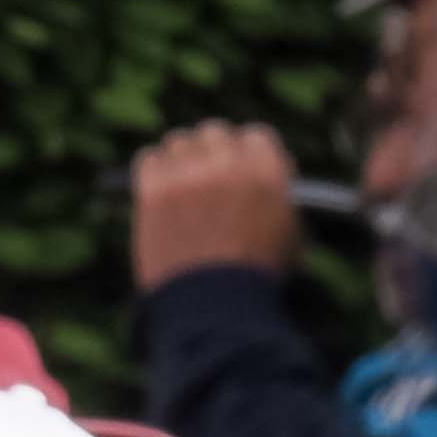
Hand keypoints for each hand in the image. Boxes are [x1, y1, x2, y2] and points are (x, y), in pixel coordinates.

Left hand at [132, 123, 304, 294]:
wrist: (212, 304)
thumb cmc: (256, 276)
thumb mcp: (288, 233)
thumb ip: (278, 196)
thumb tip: (266, 174)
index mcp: (266, 170)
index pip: (255, 135)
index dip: (248, 152)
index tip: (242, 165)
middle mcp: (227, 162)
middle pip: (214, 132)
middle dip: (214, 151)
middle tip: (209, 174)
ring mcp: (187, 172)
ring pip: (178, 142)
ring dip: (182, 159)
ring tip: (183, 186)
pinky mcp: (154, 187)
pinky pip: (148, 158)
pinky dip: (154, 171)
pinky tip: (159, 190)